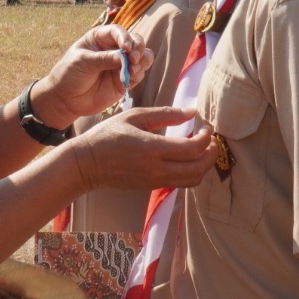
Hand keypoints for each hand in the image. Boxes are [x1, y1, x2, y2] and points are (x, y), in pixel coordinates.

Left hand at [33, 25, 153, 122]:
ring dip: (142, 61)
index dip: (125, 37)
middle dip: (138, 48)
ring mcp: (120, 64)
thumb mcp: (84, 62)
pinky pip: (139, 74)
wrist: (66, 99)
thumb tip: (125, 57)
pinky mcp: (124, 80)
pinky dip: (139, 74)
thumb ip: (105, 58)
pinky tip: (130, 78)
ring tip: (133, 69)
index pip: (118, 31)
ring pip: (142, 57)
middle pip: (136, 41)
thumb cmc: (69, 74)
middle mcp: (113, 48)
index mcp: (100, 38)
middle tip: (134, 59)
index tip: (126, 48)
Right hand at [65, 107, 215, 194]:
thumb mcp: (134, 116)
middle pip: (199, 167)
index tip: (205, 126)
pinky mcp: (152, 187)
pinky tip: (188, 158)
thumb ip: (165, 114)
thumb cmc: (108, 135)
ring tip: (203, 149)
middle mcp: (157, 169)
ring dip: (204, 165)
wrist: (87, 164)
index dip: (206, 137)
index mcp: (152, 148)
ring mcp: (155, 181)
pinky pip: (182, 184)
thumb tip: (191, 112)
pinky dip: (193, 172)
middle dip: (211, 152)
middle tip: (211, 138)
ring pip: (193, 180)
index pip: (193, 148)